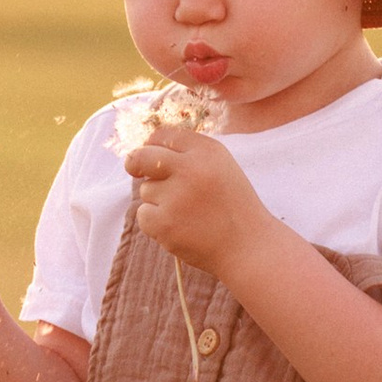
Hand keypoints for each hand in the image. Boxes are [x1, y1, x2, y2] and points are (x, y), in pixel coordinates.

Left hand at [125, 116, 271, 280]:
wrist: (248, 247)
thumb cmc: (233, 207)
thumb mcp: (221, 168)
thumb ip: (190, 155)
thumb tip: (146, 151)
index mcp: (207, 151)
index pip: (164, 135)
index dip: (152, 144)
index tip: (149, 152)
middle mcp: (191, 168)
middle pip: (143, 156)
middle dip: (134, 163)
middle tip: (133, 169)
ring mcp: (176, 196)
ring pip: (146, 190)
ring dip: (158, 201)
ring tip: (187, 214)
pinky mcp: (165, 222)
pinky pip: (143, 215)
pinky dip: (155, 223)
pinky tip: (179, 229)